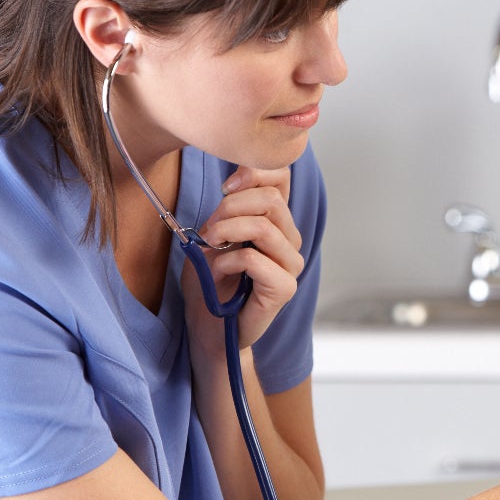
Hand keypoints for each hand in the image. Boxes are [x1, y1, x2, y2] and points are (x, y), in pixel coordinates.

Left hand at [183, 166, 304, 353]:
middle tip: (210, 228)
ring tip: (210, 246)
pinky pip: (254, 259)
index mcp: (276, 221)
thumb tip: (234, 185)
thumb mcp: (213, 235)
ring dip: (226, 231)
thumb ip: (229, 209)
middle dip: (230, 207)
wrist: (208, 327)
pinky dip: (228, 261)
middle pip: (271, 200)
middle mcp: (290, 240)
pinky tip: (219, 272)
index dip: (254, 172)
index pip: (282, 177)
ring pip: (263, 227)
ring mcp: (291, 265)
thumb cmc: (210, 282)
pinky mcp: (284, 288)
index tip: (226, 187)